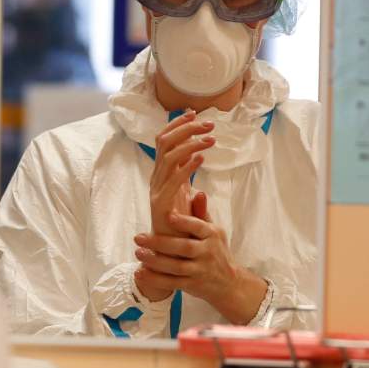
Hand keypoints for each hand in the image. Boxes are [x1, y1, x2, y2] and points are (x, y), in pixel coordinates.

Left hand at [133, 212, 268, 325]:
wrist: (229, 284)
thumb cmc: (217, 251)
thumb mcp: (215, 231)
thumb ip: (202, 213)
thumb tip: (198, 192)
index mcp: (212, 235)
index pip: (198, 227)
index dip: (184, 222)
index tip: (168, 215)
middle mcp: (208, 252)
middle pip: (184, 247)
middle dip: (160, 243)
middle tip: (138, 237)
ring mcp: (200, 270)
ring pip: (176, 267)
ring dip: (155, 261)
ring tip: (138, 253)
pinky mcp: (193, 285)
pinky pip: (172, 283)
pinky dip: (155, 279)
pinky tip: (140, 273)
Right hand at [148, 111, 214, 237]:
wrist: (172, 254)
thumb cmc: (182, 225)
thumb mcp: (189, 193)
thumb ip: (190, 173)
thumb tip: (198, 153)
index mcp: (163, 173)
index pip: (165, 140)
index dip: (177, 124)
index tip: (193, 113)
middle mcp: (157, 178)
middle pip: (164, 142)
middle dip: (186, 128)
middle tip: (209, 124)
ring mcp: (157, 190)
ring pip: (169, 156)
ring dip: (190, 143)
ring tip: (211, 139)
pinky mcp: (161, 203)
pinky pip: (173, 179)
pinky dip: (187, 165)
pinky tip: (201, 158)